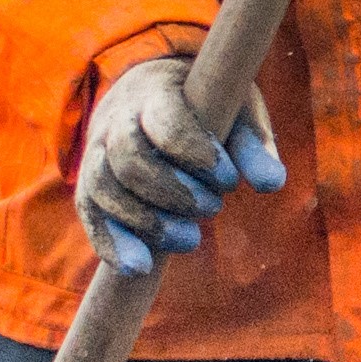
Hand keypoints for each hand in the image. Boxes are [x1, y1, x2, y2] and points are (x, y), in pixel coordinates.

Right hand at [74, 58, 283, 276]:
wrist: (148, 95)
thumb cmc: (203, 105)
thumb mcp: (235, 112)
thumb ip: (253, 147)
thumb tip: (272, 184)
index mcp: (154, 93)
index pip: (165, 124)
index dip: (197, 156)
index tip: (230, 181)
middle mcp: (114, 121)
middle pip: (130, 163)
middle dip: (175, 195)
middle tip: (214, 209)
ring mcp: (94, 154)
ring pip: (103, 190)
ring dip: (147, 223)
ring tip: (190, 240)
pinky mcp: (88, 187)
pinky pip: (90, 217)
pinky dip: (112, 245)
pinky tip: (139, 267)